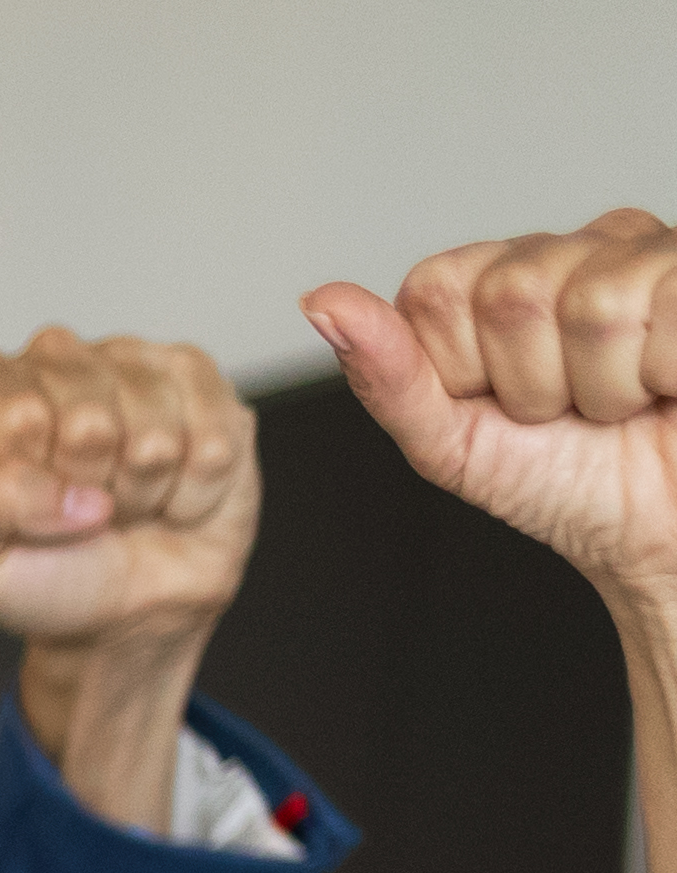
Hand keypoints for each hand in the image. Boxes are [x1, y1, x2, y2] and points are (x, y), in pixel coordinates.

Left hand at [0, 330, 256, 829]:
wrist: (133, 615)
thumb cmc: (40, 590)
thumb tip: (60, 482)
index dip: (27, 462)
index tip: (44, 509)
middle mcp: (47, 371)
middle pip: (77, 390)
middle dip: (91, 471)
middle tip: (94, 513)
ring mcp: (126, 369)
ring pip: (150, 397)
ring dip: (150, 473)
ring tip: (135, 507)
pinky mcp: (198, 380)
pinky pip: (210, 403)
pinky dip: (200, 462)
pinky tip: (177, 489)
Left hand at [311, 214, 676, 623]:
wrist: (660, 532)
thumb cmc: (566, 486)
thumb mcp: (449, 444)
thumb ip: (386, 374)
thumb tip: (321, 301)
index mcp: (496, 281)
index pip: (436, 288)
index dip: (464, 369)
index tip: (505, 406)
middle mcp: (573, 249)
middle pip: (512, 292)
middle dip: (537, 381)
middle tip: (571, 410)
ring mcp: (646, 250)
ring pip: (595, 303)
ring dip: (607, 384)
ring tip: (626, 400)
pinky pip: (668, 304)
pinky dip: (666, 372)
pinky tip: (673, 381)